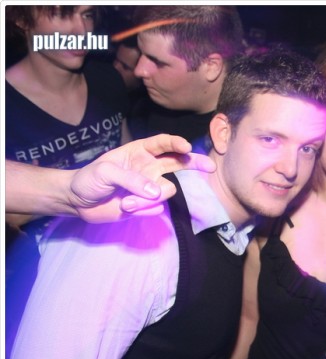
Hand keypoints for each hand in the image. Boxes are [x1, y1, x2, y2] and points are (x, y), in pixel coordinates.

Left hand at [68, 134, 215, 221]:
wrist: (78, 202)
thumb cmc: (89, 179)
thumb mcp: (105, 173)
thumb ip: (132, 179)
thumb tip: (156, 192)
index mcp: (139, 152)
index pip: (162, 144)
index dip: (176, 144)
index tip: (186, 148)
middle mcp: (149, 167)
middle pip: (179, 163)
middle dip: (195, 163)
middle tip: (209, 167)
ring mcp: (150, 187)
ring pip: (165, 191)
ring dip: (147, 199)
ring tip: (126, 203)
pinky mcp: (147, 205)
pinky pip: (155, 207)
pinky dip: (142, 209)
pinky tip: (126, 208)